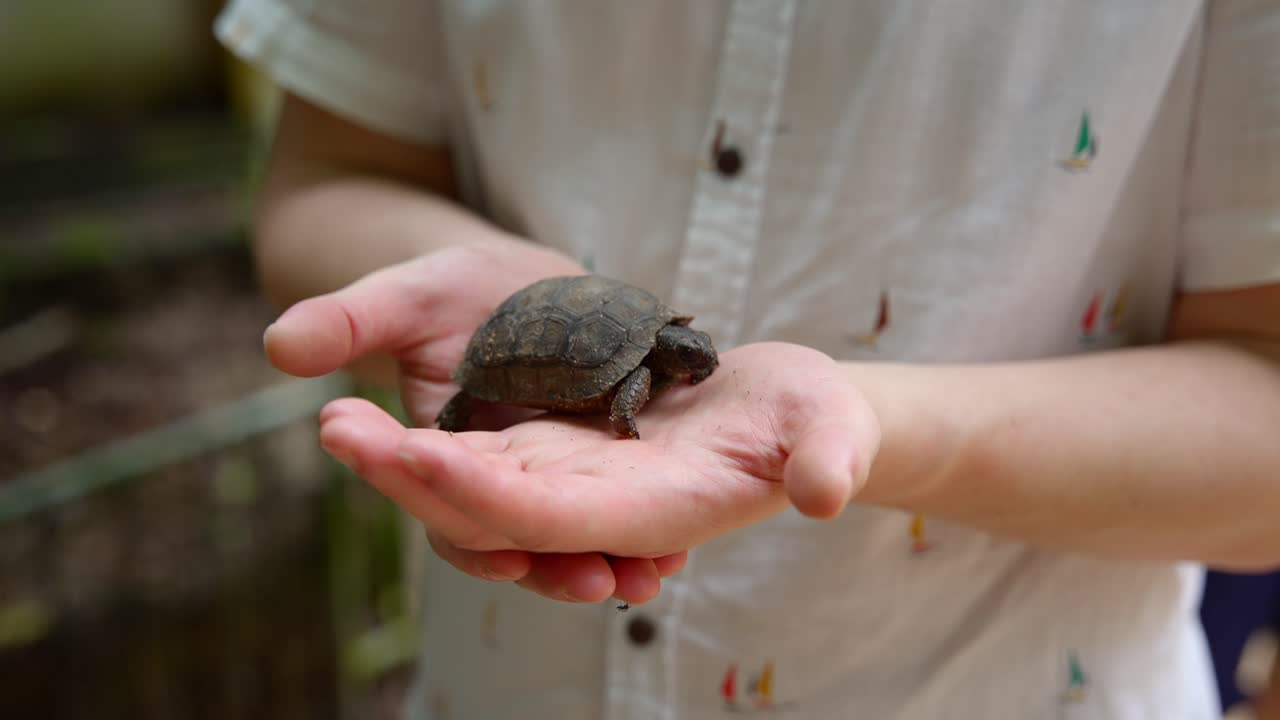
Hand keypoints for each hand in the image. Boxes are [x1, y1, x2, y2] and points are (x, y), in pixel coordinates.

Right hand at [260, 237, 694, 602]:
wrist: (529, 282)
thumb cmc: (457, 287)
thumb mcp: (409, 293)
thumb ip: (352, 320)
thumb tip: (279, 345)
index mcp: (446, 458)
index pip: (447, 513)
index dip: (473, 536)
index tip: (509, 559)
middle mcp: (501, 481)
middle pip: (523, 540)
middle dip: (557, 566)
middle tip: (600, 582)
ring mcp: (556, 477)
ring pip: (578, 535)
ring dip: (615, 560)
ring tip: (655, 576)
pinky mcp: (605, 465)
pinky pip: (627, 508)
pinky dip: (651, 529)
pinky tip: (685, 546)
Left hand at [317, 342, 881, 604]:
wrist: (792, 414)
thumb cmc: (819, 419)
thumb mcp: (833, 421)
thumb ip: (832, 456)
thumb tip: (823, 491)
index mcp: (655, 509)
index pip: (553, 515)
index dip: (483, 493)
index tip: (414, 455)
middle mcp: (600, 504)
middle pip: (488, 505)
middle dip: (410, 475)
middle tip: (335, 424)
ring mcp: (574, 476)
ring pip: (472, 482)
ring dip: (403, 460)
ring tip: (336, 415)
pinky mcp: (565, 446)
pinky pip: (484, 455)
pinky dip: (429, 446)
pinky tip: (376, 416)